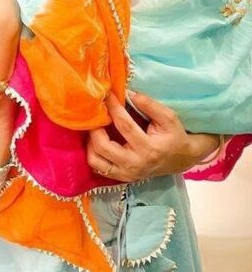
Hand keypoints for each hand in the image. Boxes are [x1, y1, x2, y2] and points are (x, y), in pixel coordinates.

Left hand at [86, 91, 218, 180]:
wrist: (180, 159)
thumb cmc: (174, 136)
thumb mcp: (168, 117)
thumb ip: (150, 105)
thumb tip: (129, 93)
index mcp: (149, 149)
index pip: (124, 125)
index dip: (113, 108)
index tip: (107, 95)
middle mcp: (135, 164)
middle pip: (103, 146)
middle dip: (95, 128)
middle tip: (96, 115)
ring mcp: (127, 174)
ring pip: (95, 160)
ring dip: (91, 142)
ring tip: (96, 129)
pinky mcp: (121, 178)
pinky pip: (98, 167)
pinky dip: (94, 154)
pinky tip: (98, 141)